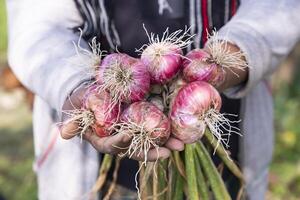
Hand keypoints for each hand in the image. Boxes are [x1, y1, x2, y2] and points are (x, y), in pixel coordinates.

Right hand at [60, 86, 183, 160]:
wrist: (93, 95)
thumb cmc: (82, 102)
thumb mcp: (74, 109)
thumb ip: (73, 122)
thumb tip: (63, 133)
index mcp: (102, 139)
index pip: (111, 145)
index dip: (120, 142)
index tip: (129, 135)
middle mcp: (120, 139)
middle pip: (136, 150)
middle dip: (153, 152)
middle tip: (169, 152)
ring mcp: (131, 132)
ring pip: (149, 142)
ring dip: (165, 144)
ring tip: (181, 145)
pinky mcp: (140, 122)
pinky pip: (153, 128)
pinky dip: (166, 130)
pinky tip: (180, 131)